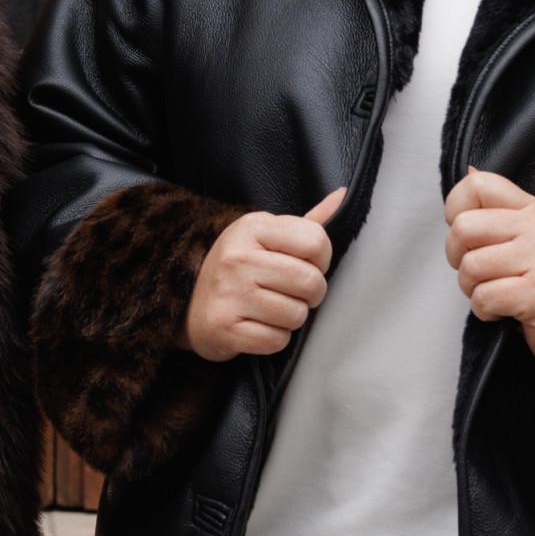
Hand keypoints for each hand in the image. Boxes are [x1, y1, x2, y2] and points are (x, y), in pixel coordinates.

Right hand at [182, 189, 347, 361]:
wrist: (190, 304)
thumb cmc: (239, 269)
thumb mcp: (267, 237)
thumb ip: (308, 222)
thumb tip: (343, 195)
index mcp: (253, 227)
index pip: (316, 241)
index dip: (321, 259)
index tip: (307, 265)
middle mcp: (238, 258)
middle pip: (310, 281)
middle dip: (311, 294)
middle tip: (294, 293)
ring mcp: (229, 293)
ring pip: (296, 315)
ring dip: (291, 318)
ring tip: (273, 309)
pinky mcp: (224, 327)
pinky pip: (276, 340)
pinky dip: (274, 338)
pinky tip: (259, 326)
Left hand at [443, 168, 534, 377]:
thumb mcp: (523, 237)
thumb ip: (495, 208)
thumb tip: (470, 171)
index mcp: (530, 209)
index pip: (477, 186)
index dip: (456, 211)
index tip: (469, 237)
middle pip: (463, 228)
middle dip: (458, 259)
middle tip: (482, 274)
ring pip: (469, 268)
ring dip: (473, 291)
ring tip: (499, 293)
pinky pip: (484, 298)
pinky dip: (485, 312)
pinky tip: (506, 312)